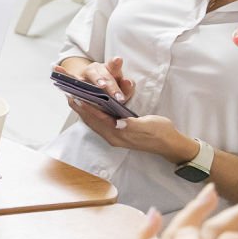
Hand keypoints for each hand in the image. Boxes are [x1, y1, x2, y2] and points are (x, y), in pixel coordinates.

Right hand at [57, 55, 134, 103]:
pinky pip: (69, 77)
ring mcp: (85, 74)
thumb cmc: (111, 87)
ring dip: (94, 80)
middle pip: (103, 75)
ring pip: (89, 75)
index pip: (114, 66)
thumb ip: (127, 88)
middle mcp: (97, 68)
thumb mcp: (122, 88)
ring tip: (99, 85)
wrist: (97, 87)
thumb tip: (128, 82)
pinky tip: (56, 68)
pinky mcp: (75, 81)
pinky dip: (62, 73)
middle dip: (111, 86)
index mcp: (110, 68)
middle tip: (118, 97)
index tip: (118, 60)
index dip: (115, 63)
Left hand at [66, 97, 195, 160]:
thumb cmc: (161, 132)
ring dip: (82, 111)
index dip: (86, 106)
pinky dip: (90, 115)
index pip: (98, 118)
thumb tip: (117, 122)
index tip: (74, 95)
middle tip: (67, 93)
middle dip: (79, 107)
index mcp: (120, 134)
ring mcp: (114, 137)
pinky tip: (85, 108)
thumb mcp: (148, 125)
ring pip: (93, 123)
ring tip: (72, 98)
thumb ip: (132, 125)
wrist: (170, 145)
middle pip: (91, 121)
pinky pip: (98, 124)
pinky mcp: (117, 135)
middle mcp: (113, 137)